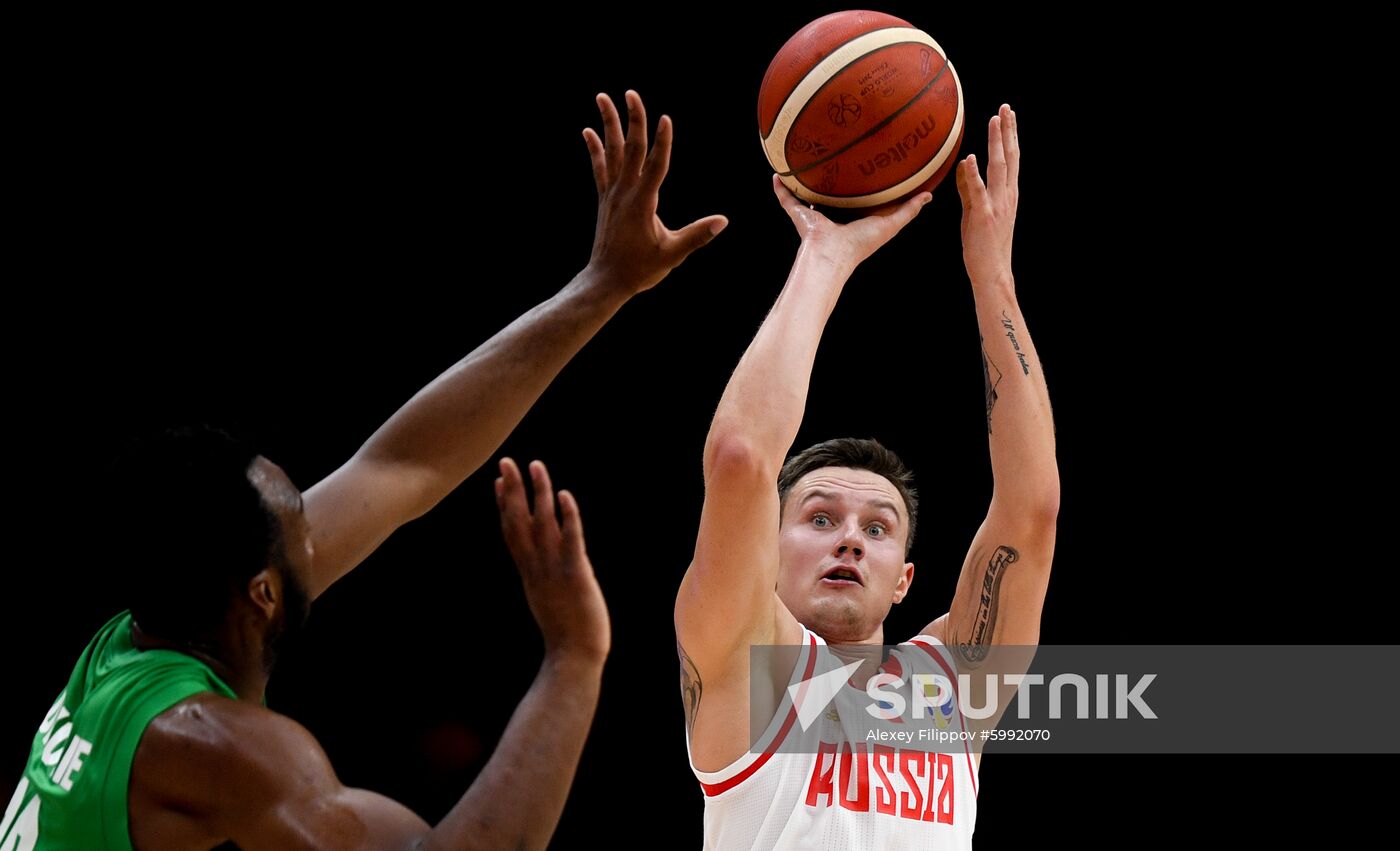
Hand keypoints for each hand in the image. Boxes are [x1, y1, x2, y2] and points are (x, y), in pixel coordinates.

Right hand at [495, 458, 609, 662]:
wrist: (573, 659)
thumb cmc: (565, 634)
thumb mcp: (547, 599)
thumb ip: (543, 579)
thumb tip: (542, 568)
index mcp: (529, 573)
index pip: (511, 532)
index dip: (503, 505)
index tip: (497, 481)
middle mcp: (536, 567)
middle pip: (518, 522)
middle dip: (512, 490)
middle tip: (506, 462)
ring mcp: (553, 569)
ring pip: (542, 524)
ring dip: (539, 493)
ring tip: (536, 466)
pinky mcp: (575, 574)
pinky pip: (570, 540)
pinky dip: (567, 517)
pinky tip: (565, 496)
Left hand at [582, 90, 728, 295]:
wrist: (606, 281)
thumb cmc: (640, 269)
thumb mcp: (673, 254)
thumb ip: (697, 236)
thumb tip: (723, 221)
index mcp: (643, 203)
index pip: (656, 166)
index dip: (662, 142)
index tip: (665, 118)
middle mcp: (624, 193)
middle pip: (631, 149)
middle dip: (633, 120)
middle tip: (632, 94)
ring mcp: (612, 194)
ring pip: (611, 152)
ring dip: (608, 123)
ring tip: (603, 97)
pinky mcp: (605, 199)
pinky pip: (599, 167)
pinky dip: (595, 149)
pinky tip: (588, 131)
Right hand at [771, 173, 929, 268]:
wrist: (832, 254)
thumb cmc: (861, 244)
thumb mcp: (890, 224)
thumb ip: (908, 210)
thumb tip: (929, 194)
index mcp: (852, 217)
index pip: (858, 197)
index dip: (862, 183)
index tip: (866, 162)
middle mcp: (833, 215)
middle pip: (833, 193)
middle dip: (834, 177)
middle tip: (837, 153)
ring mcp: (814, 215)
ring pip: (809, 193)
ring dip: (806, 180)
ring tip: (805, 158)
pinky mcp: (799, 214)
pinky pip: (787, 198)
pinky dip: (780, 188)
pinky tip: (778, 173)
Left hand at [956, 104, 1018, 288]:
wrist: (992, 272)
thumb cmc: (983, 245)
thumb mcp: (975, 212)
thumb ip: (969, 189)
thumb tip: (964, 166)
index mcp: (1007, 194)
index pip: (1011, 159)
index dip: (1010, 136)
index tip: (1007, 114)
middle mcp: (1007, 195)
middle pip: (1010, 157)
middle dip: (1008, 130)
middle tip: (1006, 107)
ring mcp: (997, 205)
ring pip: (999, 167)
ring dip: (997, 142)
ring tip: (994, 120)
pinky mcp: (983, 216)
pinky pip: (978, 192)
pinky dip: (974, 174)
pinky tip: (971, 158)